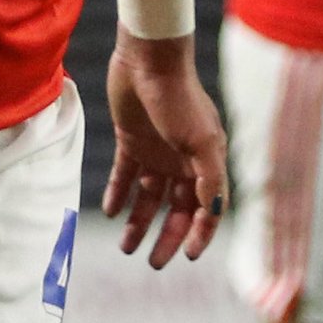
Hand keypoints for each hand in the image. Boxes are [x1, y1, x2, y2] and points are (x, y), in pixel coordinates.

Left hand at [101, 33, 228, 262]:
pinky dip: (118, 194)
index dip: (200, 234)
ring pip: (149, 197)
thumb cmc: (179, 98)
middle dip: (166, 237)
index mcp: (206, 162)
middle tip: (152, 263)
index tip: (187, 256)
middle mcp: (183, 161)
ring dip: (138, 222)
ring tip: (125, 247)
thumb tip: (212, 213)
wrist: (147, 59)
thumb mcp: (201, 141)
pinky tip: (110, 212)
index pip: (206, 208)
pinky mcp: (131, 140)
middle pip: (176, 210)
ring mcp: (156, 151)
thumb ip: (208, 179)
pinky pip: (125, 176)